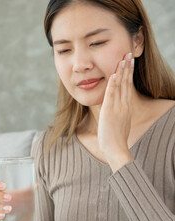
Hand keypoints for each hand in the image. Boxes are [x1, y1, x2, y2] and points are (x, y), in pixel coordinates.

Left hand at [98, 52, 134, 171]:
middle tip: (128, 53)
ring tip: (123, 58)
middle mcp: (123, 104)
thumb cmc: (115, 138)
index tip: (128, 61)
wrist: (115, 149)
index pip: (127, 86)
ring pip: (121, 86)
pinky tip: (114, 75)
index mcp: (125, 106)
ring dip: (122, 71)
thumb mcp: (118, 122)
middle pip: (126, 82)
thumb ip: (117, 113)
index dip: (128, 73)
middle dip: (127, 67)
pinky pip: (112, 96)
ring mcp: (118, 107)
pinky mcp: (110, 111)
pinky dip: (113, 84)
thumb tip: (115, 109)